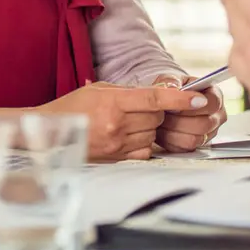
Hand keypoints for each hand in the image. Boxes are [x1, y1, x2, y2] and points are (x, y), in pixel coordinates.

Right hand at [37, 82, 208, 160]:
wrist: (51, 132)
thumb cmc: (74, 107)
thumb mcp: (100, 90)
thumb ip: (130, 92)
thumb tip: (159, 94)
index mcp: (113, 102)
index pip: (155, 99)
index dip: (180, 100)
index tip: (198, 99)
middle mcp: (116, 125)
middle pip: (157, 117)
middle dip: (156, 111)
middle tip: (138, 107)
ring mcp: (117, 144)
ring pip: (152, 134)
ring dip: (148, 127)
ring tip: (128, 122)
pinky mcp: (116, 159)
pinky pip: (144, 151)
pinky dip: (142, 143)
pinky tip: (128, 135)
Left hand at [151, 74, 226, 152]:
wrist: (165, 104)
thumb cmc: (172, 90)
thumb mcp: (170, 79)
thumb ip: (171, 82)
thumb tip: (174, 88)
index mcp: (215, 96)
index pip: (212, 103)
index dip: (191, 106)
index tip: (174, 106)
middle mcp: (216, 116)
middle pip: (204, 124)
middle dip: (180, 120)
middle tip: (164, 115)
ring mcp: (209, 133)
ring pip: (194, 139)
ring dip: (173, 132)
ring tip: (161, 122)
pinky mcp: (198, 146)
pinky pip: (185, 149)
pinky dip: (171, 141)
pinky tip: (163, 131)